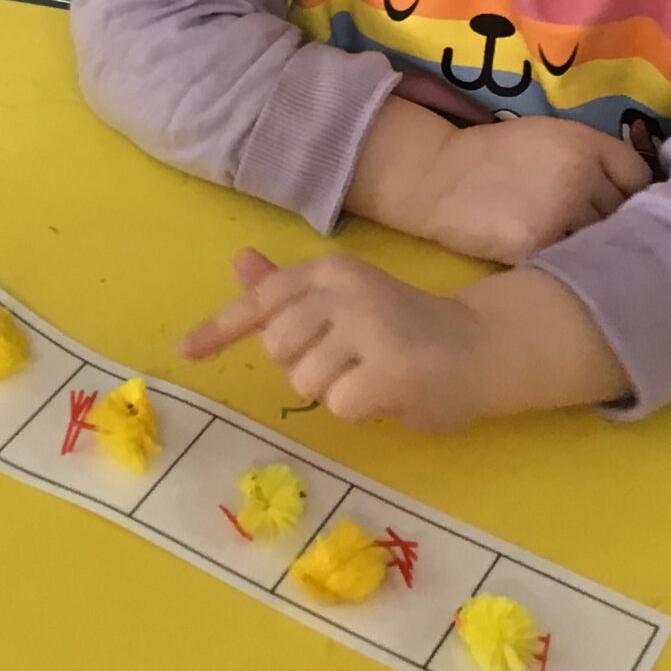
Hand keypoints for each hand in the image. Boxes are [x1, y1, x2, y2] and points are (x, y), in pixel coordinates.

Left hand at [179, 248, 497, 429]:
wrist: (482, 346)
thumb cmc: (405, 328)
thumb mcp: (344, 300)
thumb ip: (290, 289)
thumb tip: (239, 261)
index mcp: (329, 269)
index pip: (262, 301)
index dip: (220, 328)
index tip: (187, 351)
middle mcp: (345, 288)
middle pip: (278, 349)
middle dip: (305, 366)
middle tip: (350, 361)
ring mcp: (368, 325)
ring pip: (306, 381)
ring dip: (335, 391)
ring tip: (373, 375)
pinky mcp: (390, 367)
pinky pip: (340, 406)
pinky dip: (361, 410)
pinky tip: (390, 392)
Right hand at [411, 115, 652, 262]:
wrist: (439, 175)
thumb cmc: (497, 155)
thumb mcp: (550, 137)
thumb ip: (593, 158)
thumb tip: (636, 195)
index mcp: (586, 143)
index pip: (640, 177)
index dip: (634, 194)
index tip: (623, 207)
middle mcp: (580, 175)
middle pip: (625, 213)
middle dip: (616, 225)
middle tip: (601, 235)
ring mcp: (561, 213)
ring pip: (602, 243)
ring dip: (594, 250)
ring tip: (581, 254)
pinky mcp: (538, 245)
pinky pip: (572, 262)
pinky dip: (568, 265)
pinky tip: (559, 265)